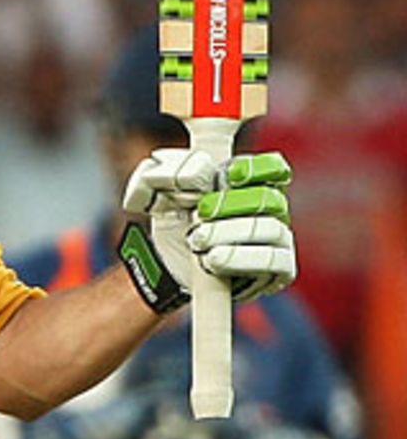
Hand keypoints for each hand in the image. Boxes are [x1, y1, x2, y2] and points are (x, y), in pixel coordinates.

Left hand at [120, 148, 295, 309]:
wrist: (166, 267)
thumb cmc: (173, 225)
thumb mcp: (157, 193)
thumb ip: (168, 172)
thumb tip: (195, 168)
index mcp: (249, 183)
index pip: (272, 167)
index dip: (257, 169)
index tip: (231, 176)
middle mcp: (270, 209)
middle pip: (269, 198)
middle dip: (230, 206)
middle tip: (198, 216)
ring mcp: (278, 240)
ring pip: (270, 229)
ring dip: (229, 234)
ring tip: (197, 242)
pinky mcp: (281, 270)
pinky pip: (276, 261)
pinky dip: (241, 258)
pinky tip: (213, 260)